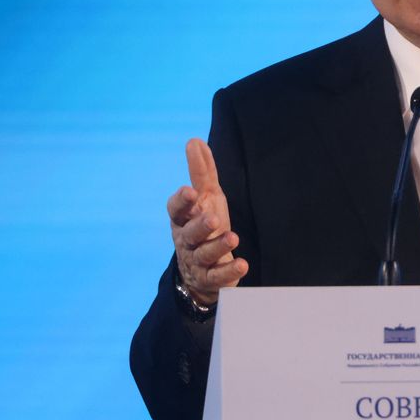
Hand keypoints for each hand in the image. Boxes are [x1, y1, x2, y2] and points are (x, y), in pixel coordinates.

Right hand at [167, 138, 248, 304]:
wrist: (201, 272)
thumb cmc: (203, 227)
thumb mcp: (205, 199)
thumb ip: (201, 173)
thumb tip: (194, 141)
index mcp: (182, 220)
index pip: (176, 210)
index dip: (182, 202)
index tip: (190, 192)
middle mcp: (186, 241)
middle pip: (189, 233)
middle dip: (199, 225)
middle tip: (212, 218)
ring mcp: (197, 261)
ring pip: (204, 255)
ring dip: (217, 245)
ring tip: (233, 237)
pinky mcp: (211, 279)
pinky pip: (218, 277)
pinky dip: (229, 271)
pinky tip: (243, 264)